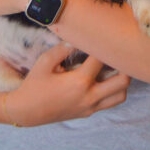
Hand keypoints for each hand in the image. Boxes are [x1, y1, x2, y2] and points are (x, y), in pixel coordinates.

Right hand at [6, 43, 130, 126]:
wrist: (26, 111)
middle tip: (117, 54)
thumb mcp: (44, 62)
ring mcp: (91, 106)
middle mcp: (90, 96)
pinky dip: (113, 91)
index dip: (105, 45)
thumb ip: (63, 49)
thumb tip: (78, 40)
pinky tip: (104, 80)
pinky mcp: (88, 113)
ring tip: (114, 69)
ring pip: (121, 95)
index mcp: (80, 82)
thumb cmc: (34, 85)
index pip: (102, 59)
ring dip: (122, 82)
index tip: (105, 36)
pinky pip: (110, 103)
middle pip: (123, 81)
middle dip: (124, 65)